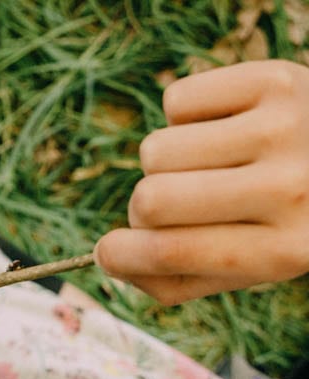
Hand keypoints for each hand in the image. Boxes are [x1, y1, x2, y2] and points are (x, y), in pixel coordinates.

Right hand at [95, 60, 308, 304]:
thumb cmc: (293, 218)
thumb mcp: (252, 265)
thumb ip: (178, 278)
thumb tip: (108, 259)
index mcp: (286, 250)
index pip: (169, 253)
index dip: (120, 256)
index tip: (108, 252)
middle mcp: (289, 188)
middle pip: (151, 199)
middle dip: (145, 208)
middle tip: (173, 207)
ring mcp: (284, 128)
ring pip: (155, 149)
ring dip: (167, 162)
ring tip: (210, 164)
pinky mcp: (275, 80)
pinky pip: (176, 100)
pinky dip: (186, 116)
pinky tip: (225, 126)